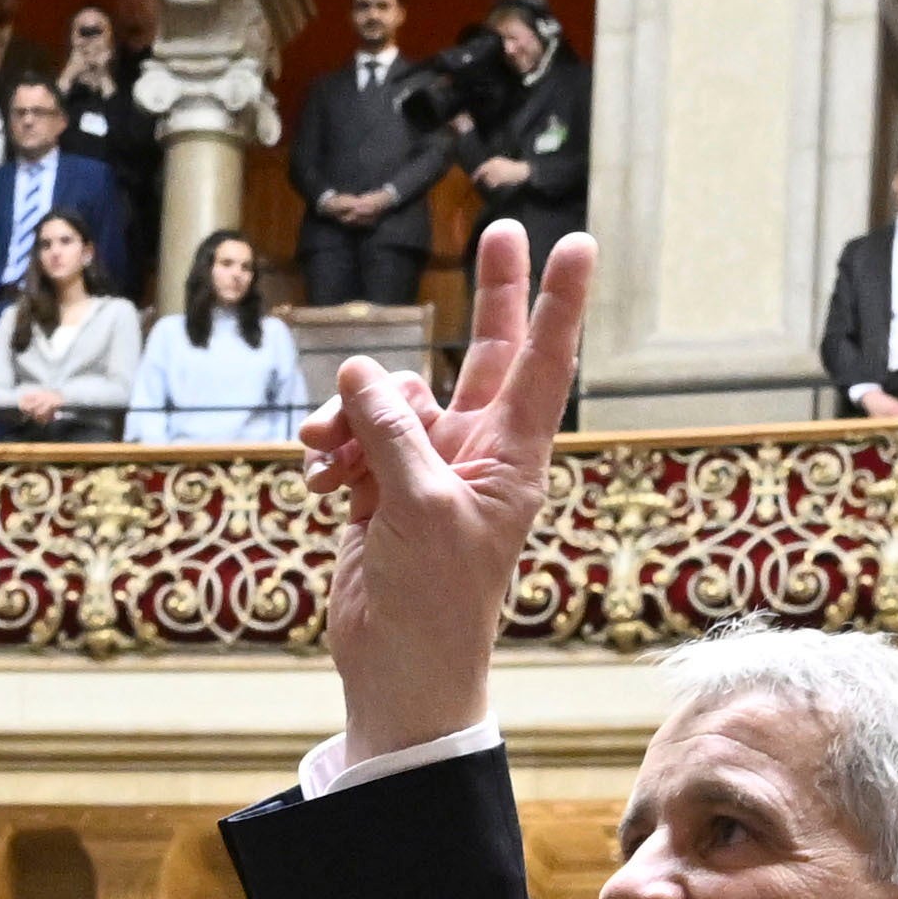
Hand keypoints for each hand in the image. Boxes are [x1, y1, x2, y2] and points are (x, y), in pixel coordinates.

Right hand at [299, 219, 592, 758]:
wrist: (398, 671)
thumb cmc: (434, 603)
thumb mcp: (420, 510)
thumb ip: (392, 434)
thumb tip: (359, 374)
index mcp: (512, 457)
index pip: (540, 362)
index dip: (557, 303)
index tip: (579, 245)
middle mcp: (476, 451)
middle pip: (482, 352)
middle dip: (490, 294)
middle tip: (504, 228)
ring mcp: (427, 467)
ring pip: (388, 399)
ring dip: (352, 416)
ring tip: (329, 458)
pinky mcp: (381, 488)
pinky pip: (352, 437)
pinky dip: (330, 450)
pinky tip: (318, 479)